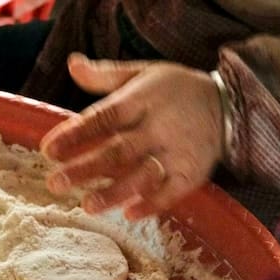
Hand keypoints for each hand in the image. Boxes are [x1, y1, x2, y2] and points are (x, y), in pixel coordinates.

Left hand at [40, 54, 221, 219]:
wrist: (230, 104)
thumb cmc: (174, 90)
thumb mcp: (142, 74)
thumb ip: (105, 76)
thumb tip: (72, 64)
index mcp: (143, 100)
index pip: (105, 117)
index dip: (76, 134)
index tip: (48, 150)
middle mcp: (159, 127)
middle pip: (119, 150)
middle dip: (86, 168)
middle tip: (55, 183)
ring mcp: (177, 152)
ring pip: (143, 175)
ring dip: (115, 192)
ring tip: (87, 206)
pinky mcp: (192, 173)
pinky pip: (173, 191)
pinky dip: (153, 204)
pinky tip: (130, 214)